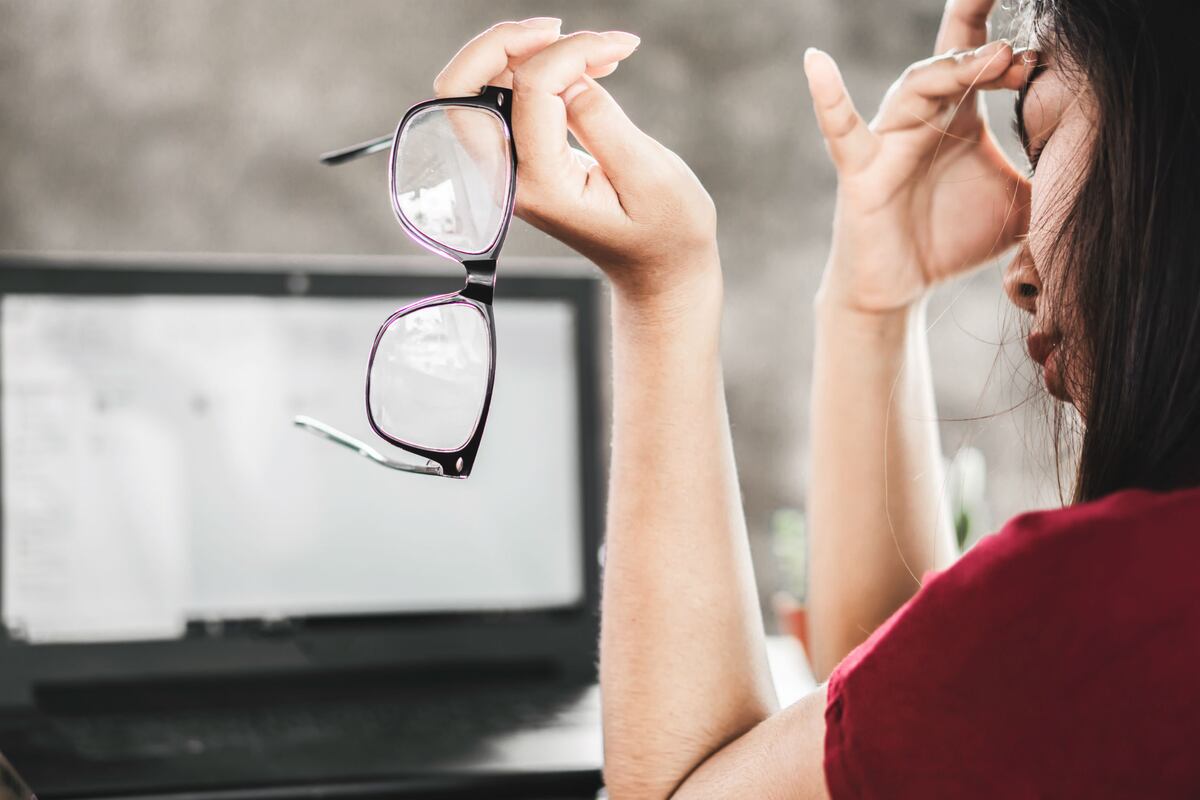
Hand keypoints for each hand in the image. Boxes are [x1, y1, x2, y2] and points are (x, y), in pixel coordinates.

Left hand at [435, 20, 718, 304]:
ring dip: (522, 51)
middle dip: (504, 43)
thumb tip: (566, 77)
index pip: (529, 90)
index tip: (621, 45)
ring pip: (475, 87)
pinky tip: (584, 67)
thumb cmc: (664, 231)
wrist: (657, 269)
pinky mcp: (519, 160)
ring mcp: (507, 170)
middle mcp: (510, 178)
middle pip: (460, 88)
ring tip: (592, 50)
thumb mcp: (649, 175)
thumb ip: (601, 121)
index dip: (573, 52)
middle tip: (561, 28)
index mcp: (541, 186)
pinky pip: (502, 99)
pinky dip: (534, 68)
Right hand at [804, 0, 1034, 314]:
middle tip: (1019, 28)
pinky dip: (827, 96)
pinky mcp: (861, 169)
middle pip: (951, 54)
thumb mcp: (1021, 205)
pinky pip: (842, 129)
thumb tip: (1104, 162)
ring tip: (994, 58)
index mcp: (961, 113)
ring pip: (916, 86)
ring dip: (953, 69)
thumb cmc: (954, 240)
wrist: (902, 287)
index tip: (1048, 47)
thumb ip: (1053, 176)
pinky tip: (815, 61)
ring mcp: (889, 137)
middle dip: (981, 27)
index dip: (1014, 43)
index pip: (985, 54)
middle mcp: (924, 114)